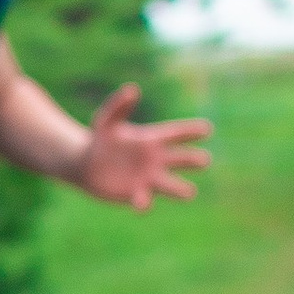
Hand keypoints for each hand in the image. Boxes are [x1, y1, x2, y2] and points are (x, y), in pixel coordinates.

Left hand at [73, 84, 211, 210]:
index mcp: (153, 140)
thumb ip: (118, 106)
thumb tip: (132, 90)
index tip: (207, 129)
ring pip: (171, 186)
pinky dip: (143, 202)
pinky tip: (141, 203)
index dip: (191, 131)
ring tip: (190, 192)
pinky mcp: (136, 195)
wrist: (86, 165)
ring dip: (180, 189)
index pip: (176, 134)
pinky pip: (143, 200)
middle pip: (182, 159)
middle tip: (204, 160)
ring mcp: (148, 179)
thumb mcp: (106, 120)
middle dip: (194, 160)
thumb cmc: (100, 139)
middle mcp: (156, 160)